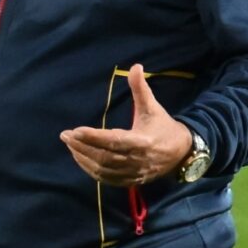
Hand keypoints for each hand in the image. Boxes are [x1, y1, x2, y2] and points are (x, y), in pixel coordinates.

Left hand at [60, 64, 191, 185]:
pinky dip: (90, 170)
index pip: (114, 141)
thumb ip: (140, 88)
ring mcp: (133, 173)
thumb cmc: (163, 127)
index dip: (94, 137)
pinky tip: (80, 158)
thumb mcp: (153, 107)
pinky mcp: (130, 181)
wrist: (182, 153)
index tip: (75, 130)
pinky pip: (106, 179)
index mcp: (142, 142)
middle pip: (104, 157)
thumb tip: (135, 66)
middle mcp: (137, 160)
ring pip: (103, 169)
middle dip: (82, 146)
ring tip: (70, 144)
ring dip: (83, 158)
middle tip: (65, 135)